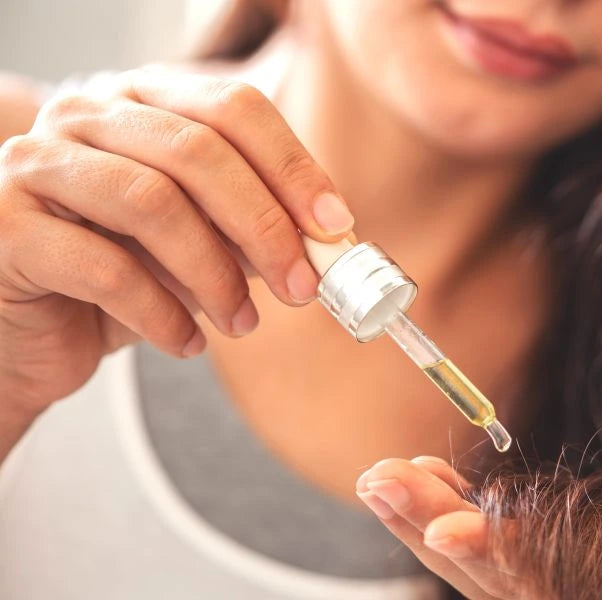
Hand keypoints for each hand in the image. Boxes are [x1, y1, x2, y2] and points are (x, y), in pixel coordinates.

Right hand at [0, 68, 352, 416]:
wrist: (29, 331)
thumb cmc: (121, 276)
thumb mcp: (199, 244)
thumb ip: (250, 230)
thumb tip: (326, 242)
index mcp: (142, 102)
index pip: (233, 108)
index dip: (293, 167)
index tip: (335, 226)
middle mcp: (84, 116)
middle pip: (198, 150)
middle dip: (264, 225)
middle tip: (302, 286)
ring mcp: (36, 165)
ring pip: (152, 202)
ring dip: (215, 274)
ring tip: (242, 324)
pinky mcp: (7, 228)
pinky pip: (105, 268)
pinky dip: (162, 313)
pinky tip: (186, 342)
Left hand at [356, 439, 601, 598]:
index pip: (559, 580)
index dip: (504, 554)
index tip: (451, 530)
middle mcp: (585, 599)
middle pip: (499, 579)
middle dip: (436, 530)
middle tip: (382, 483)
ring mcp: (560, 591)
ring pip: (481, 575)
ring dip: (425, 527)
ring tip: (380, 481)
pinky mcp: (546, 572)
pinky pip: (489, 557)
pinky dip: (447, 522)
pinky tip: (418, 484)